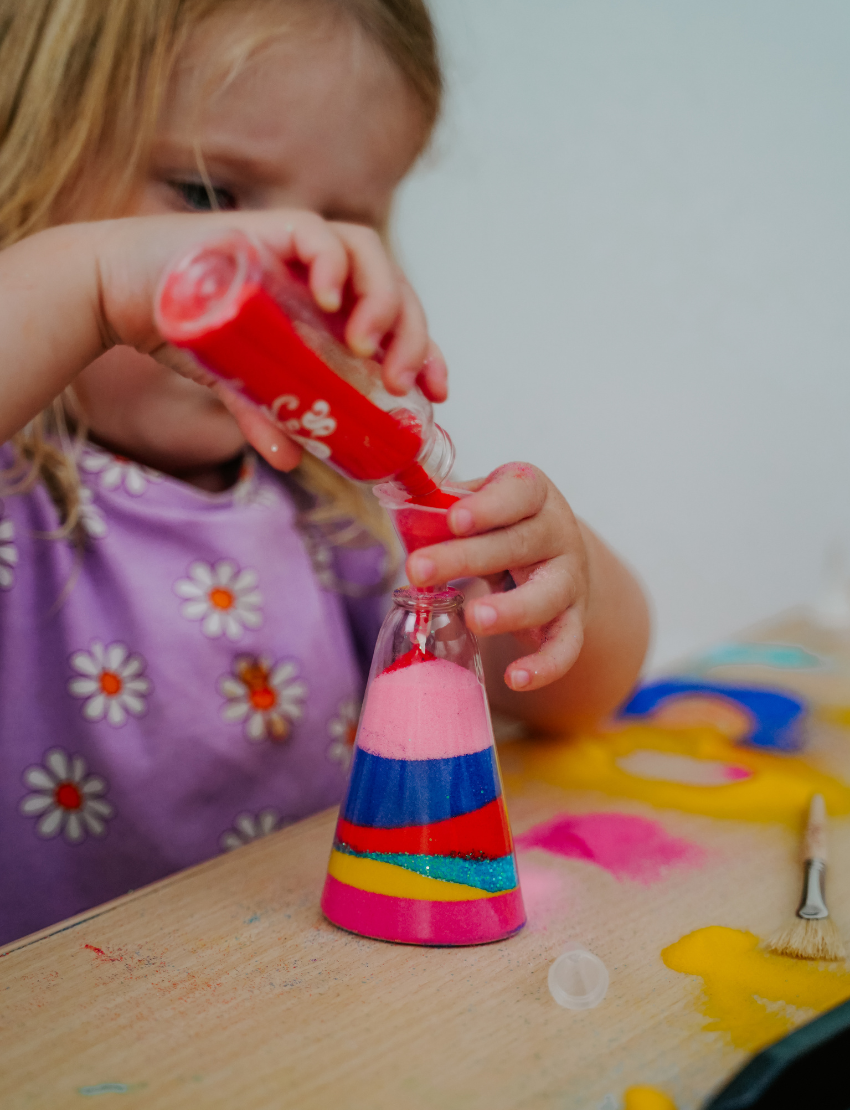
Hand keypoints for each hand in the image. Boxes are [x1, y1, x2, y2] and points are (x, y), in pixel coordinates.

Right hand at [92, 210, 445, 467]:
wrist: (120, 294)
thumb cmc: (182, 331)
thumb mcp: (237, 385)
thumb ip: (265, 416)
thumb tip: (290, 460)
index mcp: (326, 306)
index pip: (395, 322)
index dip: (426, 352)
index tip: (439, 392)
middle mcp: (321, 271)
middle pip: (394, 289)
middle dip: (412, 335)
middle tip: (402, 380)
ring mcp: (298, 246)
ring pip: (369, 255)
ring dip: (382, 302)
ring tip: (369, 347)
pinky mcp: (268, 228)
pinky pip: (319, 234)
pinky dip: (334, 265)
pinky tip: (334, 302)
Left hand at [406, 463, 588, 691]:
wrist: (555, 555)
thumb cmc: (501, 526)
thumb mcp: (477, 507)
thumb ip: (442, 509)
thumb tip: (400, 515)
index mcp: (533, 493)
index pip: (517, 493)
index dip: (487, 506)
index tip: (454, 520)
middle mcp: (558, 532)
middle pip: (518, 544)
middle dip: (466, 558)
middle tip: (419, 571)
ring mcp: (570, 578)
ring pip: (547, 595)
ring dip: (511, 609)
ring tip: (474, 619)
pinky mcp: (574, 619)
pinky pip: (566, 645)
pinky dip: (544, 665)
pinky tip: (515, 678)